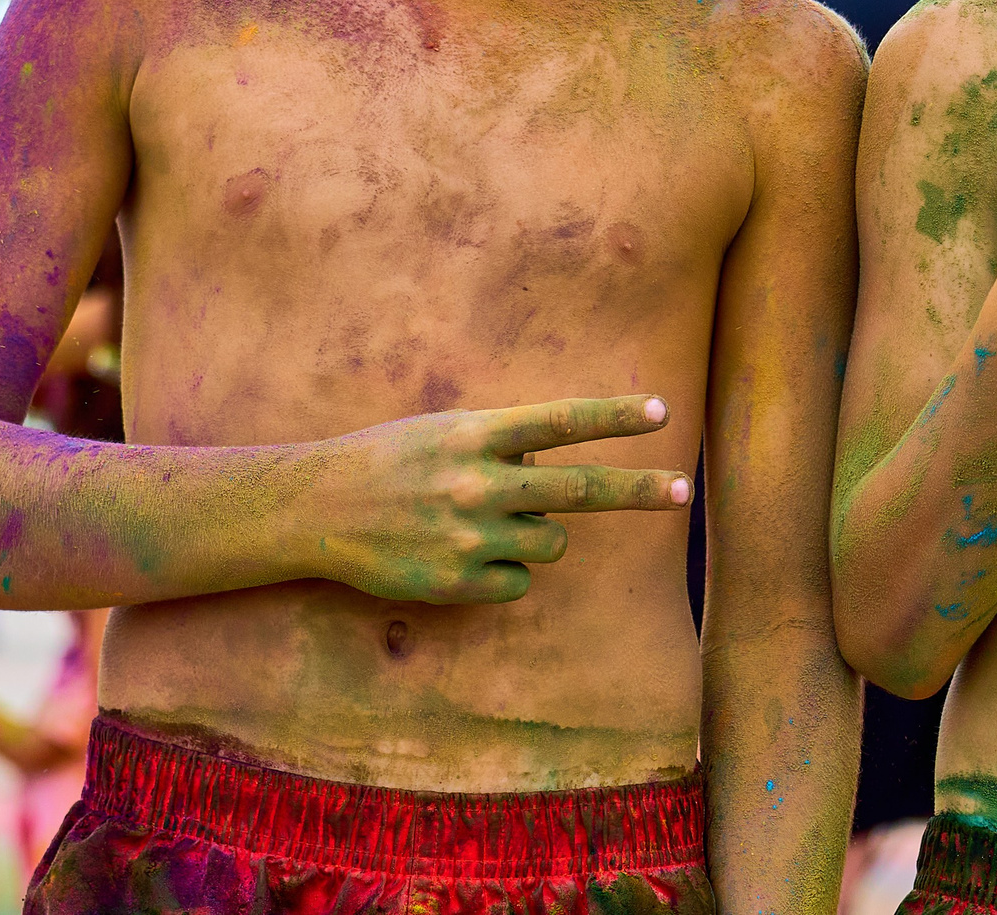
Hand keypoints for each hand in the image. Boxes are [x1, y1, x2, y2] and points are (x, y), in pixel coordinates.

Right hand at [313, 395, 692, 604]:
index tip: (661, 413)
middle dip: (639, 490)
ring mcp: (468, 537)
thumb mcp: (445, 430)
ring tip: (487, 522)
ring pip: (552, 543)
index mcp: (475, 434)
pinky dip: (504, 571)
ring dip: (538, 534)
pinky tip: (460, 554)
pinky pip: (518, 582)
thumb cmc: (387, 460)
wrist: (313, 510)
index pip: (560, 421)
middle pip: (581, 489)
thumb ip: (502, 441)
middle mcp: (477, 483)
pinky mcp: (457, 583)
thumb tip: (559, 461)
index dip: (614, 418)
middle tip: (683, 490)